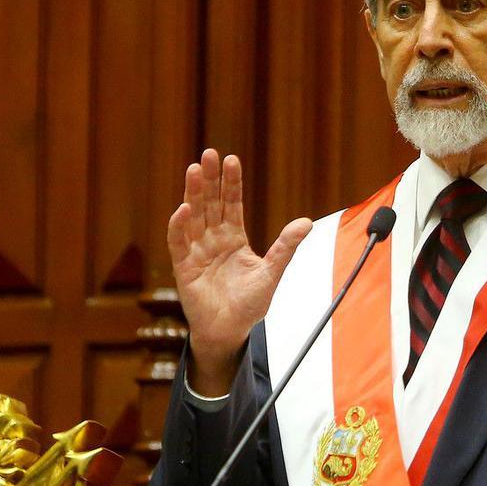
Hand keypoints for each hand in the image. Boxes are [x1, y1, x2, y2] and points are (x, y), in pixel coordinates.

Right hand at [167, 149, 311, 395]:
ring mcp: (197, 252)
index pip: (231, 204)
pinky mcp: (184, 268)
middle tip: (209, 154)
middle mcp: (213, 240)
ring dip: (193, 194)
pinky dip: (179, 226)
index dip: (230, 183)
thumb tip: (307, 222)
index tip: (231, 160)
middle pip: (210, 204)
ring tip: (194, 170)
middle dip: (210, 180)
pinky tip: (184, 208)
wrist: (230, 331)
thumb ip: (286, 247)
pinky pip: (179, 243)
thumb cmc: (249, 304)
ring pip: (194, 217)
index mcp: (234, 238)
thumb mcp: (272, 272)